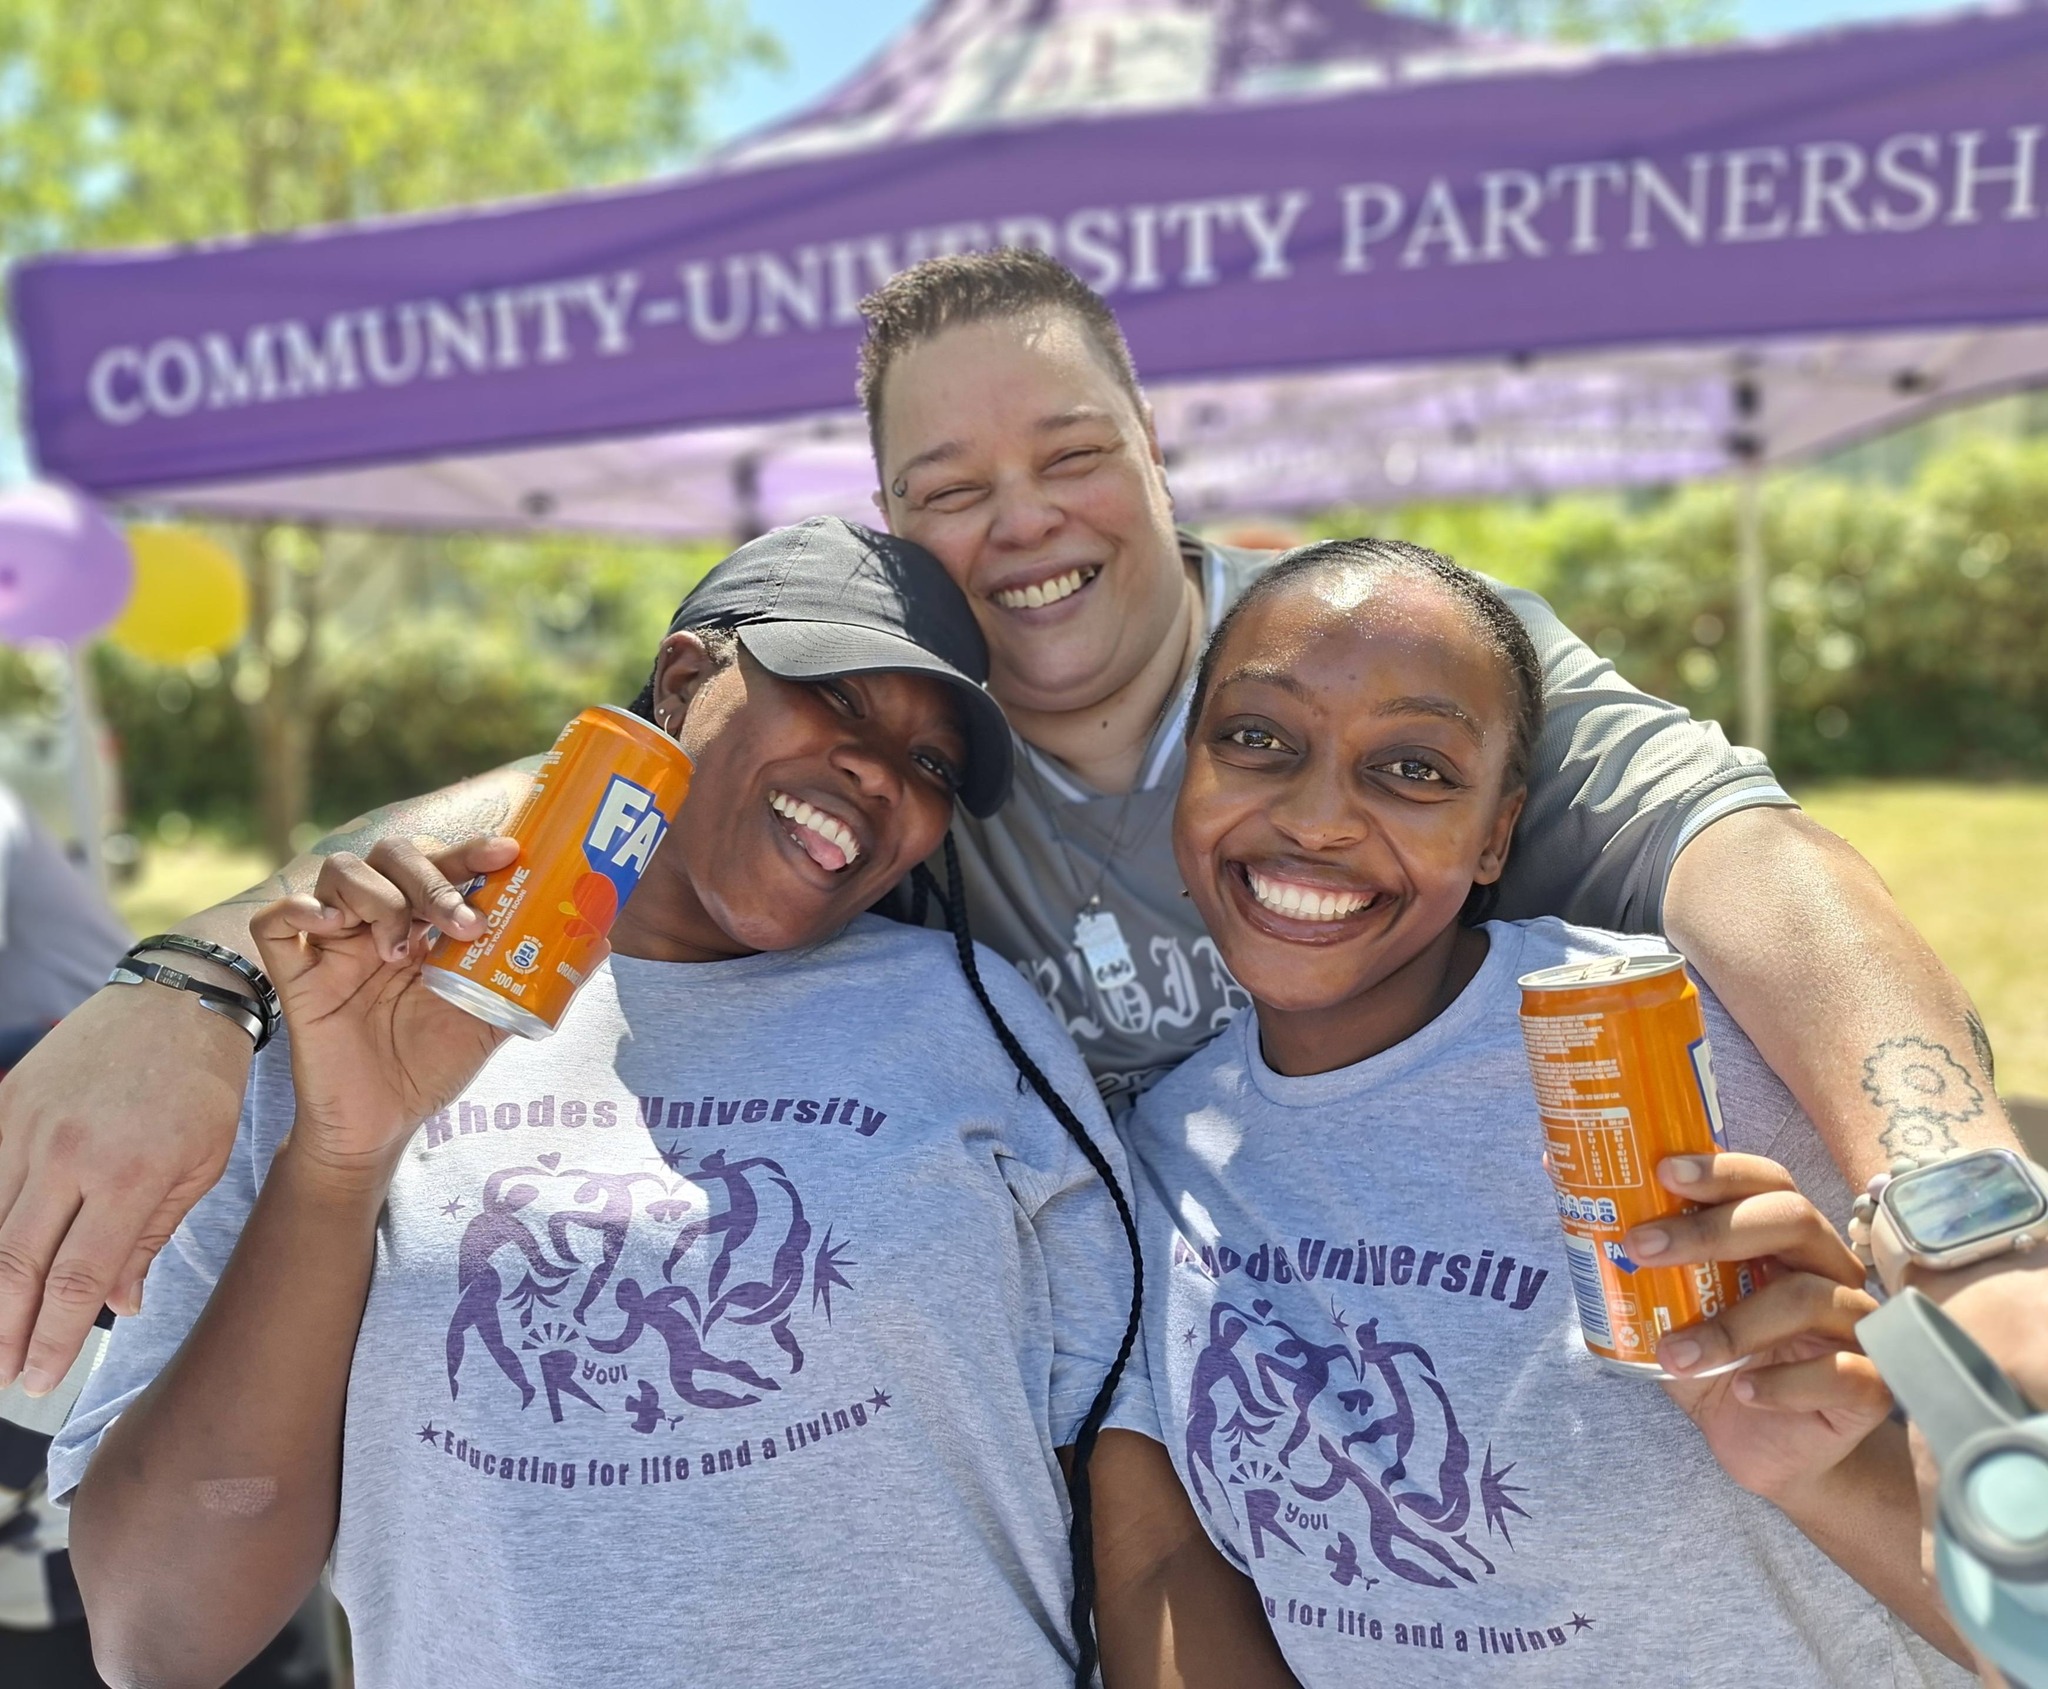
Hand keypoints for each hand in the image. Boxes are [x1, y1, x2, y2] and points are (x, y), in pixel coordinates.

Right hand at [0, 986, 252, 1393]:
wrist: (179, 994)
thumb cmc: (204, 1085)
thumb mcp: (204, 1163)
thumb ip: (152, 1237)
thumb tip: (119, 1305)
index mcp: (131, 1173)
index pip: (77, 1278)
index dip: (53, 1337)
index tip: (40, 1379)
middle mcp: (69, 1153)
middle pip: (17, 1265)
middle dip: (5, 1332)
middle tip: (7, 1376)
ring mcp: (28, 1126)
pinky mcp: (6, 1104)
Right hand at [250, 837, 520, 1179]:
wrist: (382, 1126)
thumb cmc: (431, 1067)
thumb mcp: (491, 1023)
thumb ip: (536, 981)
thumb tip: (604, 942)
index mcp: (426, 924)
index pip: (444, 864)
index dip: (471, 850)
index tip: (508, 853)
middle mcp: (380, 922)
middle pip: (392, 854)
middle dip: (432, 877)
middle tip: (462, 924)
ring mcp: (335, 944)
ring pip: (339, 871)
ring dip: (377, 896)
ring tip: (398, 950)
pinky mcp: (295, 975)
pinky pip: (276, 920)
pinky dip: (300, 909)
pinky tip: (330, 928)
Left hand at [1623, 1153, 1890, 1507]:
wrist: (1765, 1449)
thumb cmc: (1720, 1365)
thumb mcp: (1667, 1308)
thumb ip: (1629, 1253)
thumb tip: (1554, 1168)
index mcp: (1784, 1240)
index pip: (1767, 1181)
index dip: (1720, 1171)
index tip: (1661, 1172)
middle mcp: (1828, 1270)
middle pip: (1793, 1218)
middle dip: (1712, 1228)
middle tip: (1642, 1247)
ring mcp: (1857, 1326)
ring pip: (1808, 1297)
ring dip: (1731, 1325)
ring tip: (1674, 1354)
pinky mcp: (1872, 1386)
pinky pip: (1843, 1372)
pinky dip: (1787, 1382)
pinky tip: (1746, 1392)